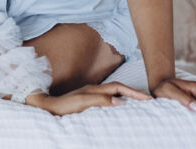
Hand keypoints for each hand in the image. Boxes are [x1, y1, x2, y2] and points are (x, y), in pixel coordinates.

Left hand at [25, 82, 150, 115]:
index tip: (148, 99)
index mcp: (94, 89)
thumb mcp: (82, 103)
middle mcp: (94, 89)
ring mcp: (90, 94)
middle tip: (148, 101)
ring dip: (126, 97)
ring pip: (113, 93)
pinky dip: (117, 101)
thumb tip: (121, 102)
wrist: (47, 107)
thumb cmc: (63, 106)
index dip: (134, 92)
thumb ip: (100, 101)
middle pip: (118, 88)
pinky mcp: (87, 101)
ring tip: (139, 104)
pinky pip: (107, 99)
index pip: (119, 88)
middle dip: (133, 93)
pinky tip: (120, 108)